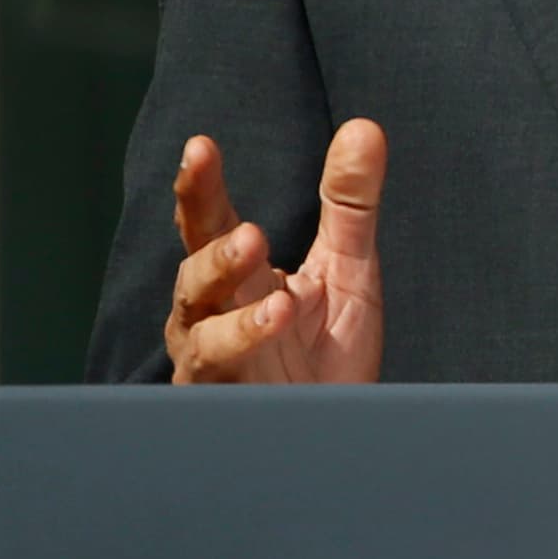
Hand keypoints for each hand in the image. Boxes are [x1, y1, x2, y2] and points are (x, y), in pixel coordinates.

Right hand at [165, 122, 388, 383]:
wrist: (338, 431)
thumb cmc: (328, 352)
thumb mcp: (348, 267)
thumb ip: (349, 203)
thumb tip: (364, 127)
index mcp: (237, 276)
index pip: (210, 223)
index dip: (201, 187)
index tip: (200, 147)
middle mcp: (212, 313)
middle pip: (194, 270)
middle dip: (212, 247)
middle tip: (248, 229)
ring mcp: (212, 360)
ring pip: (199, 326)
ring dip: (229, 300)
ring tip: (269, 276)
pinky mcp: (224, 399)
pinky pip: (222, 370)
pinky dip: (246, 342)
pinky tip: (277, 319)